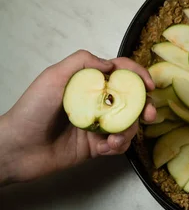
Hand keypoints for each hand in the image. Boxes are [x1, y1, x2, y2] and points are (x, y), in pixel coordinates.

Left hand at [0, 50, 155, 185]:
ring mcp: (98, 124)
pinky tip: (106, 148)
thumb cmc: (30, 110)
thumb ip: (82, 62)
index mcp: (89, 83)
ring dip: (129, 131)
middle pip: (132, 99)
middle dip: (146, 106)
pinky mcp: (96, 146)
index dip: (138, 75)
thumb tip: (111, 64)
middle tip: (150, 114)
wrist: (16, 148)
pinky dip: (118, 146)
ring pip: (129, 123)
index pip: (121, 73)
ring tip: (115, 139)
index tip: (149, 85)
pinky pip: (118, 145)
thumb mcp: (54, 76)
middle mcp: (97, 102)